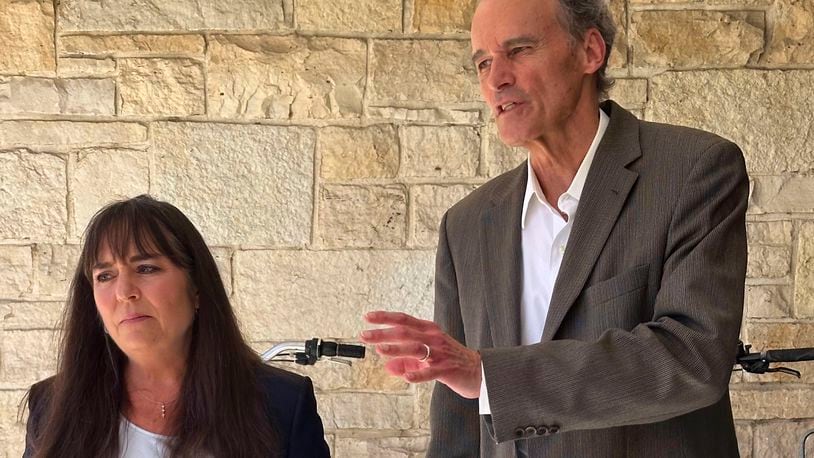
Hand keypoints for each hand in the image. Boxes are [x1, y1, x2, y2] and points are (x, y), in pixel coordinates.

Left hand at [360, 310, 481, 398]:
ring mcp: (440, 353)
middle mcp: (433, 338)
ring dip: (396, 349)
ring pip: (416, 348)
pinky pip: (430, 372)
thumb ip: (406, 360)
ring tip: (380, 351)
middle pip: (405, 332)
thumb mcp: (427, 357)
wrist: (479, 370)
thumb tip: (387, 366)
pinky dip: (417, 374)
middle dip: (383, 333)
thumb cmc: (451, 360)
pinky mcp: (447, 369)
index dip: (385, 317)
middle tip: (365, 335)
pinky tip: (406, 376)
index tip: (367, 317)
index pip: (403, 319)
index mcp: (428, 330)